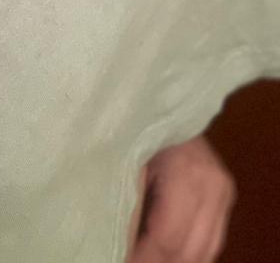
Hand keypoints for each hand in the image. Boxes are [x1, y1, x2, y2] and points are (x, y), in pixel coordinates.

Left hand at [129, 135, 235, 261]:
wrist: (159, 97)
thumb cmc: (135, 124)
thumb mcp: (124, 160)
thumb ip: (126, 204)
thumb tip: (119, 246)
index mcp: (187, 174)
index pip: (167, 238)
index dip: (142, 256)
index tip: (120, 257)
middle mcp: (214, 185)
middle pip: (190, 250)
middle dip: (159, 260)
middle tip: (131, 258)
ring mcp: (223, 189)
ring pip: (205, 250)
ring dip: (176, 257)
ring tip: (146, 254)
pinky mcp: (224, 192)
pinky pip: (212, 238)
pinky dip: (188, 248)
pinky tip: (165, 246)